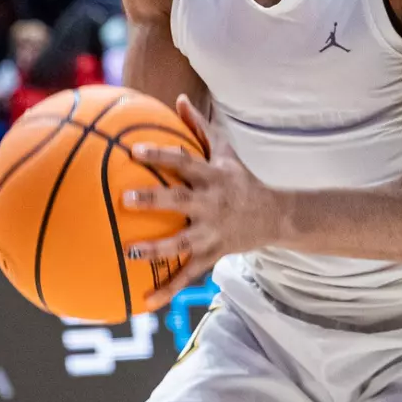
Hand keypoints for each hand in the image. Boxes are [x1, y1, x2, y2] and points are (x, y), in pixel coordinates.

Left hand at [123, 97, 283, 309]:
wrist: (277, 216)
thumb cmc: (242, 178)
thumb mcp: (226, 151)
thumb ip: (199, 127)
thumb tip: (178, 98)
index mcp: (214, 177)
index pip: (185, 161)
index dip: (161, 155)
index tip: (134, 150)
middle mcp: (213, 204)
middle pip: (181, 201)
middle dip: (154, 199)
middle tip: (125, 198)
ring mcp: (213, 231)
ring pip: (183, 242)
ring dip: (157, 249)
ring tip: (129, 251)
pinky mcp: (213, 254)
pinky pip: (188, 274)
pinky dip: (167, 290)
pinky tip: (143, 302)